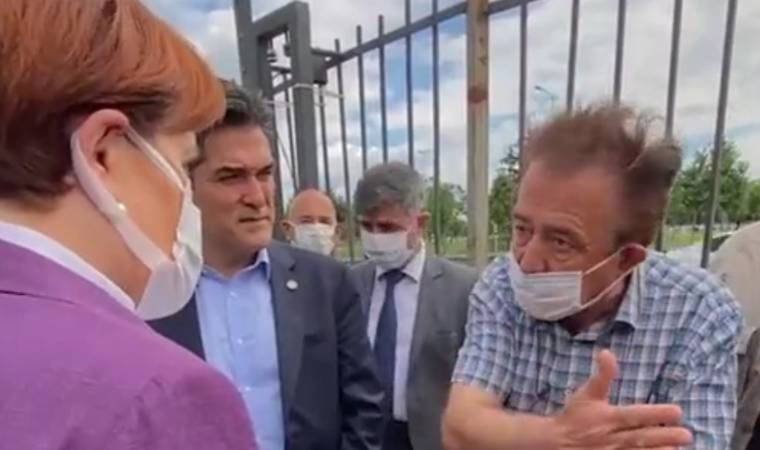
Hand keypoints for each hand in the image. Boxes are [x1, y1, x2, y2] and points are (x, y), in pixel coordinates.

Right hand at [553, 350, 692, 448]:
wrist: (556, 443)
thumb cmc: (574, 416)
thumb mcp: (587, 394)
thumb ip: (602, 375)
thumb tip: (607, 352)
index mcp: (607, 417)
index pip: (635, 415)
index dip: (656, 414)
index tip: (677, 412)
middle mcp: (611, 436)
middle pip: (642, 437)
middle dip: (665, 436)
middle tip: (687, 434)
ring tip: (677, 449)